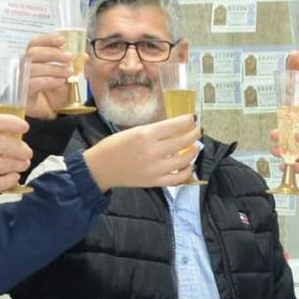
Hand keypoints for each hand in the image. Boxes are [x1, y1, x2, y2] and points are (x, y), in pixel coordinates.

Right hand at [0, 114, 32, 198]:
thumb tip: (7, 132)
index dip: (12, 123)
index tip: (24, 127)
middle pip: (3, 145)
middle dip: (20, 148)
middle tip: (27, 151)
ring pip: (3, 164)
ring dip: (18, 163)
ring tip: (23, 163)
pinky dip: (10, 179)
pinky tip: (14, 176)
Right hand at [23, 33, 73, 118]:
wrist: (50, 112)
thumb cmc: (55, 91)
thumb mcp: (66, 75)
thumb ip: (73, 64)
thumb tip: (85, 56)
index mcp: (33, 58)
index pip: (35, 43)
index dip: (47, 39)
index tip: (62, 39)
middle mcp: (24, 66)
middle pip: (33, 53)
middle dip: (52, 53)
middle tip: (69, 57)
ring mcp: (21, 79)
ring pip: (33, 68)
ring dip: (54, 68)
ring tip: (69, 72)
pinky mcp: (22, 94)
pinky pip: (32, 84)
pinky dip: (48, 80)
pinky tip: (60, 81)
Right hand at [82, 114, 201, 189]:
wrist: (100, 168)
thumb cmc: (113, 146)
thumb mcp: (133, 131)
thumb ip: (154, 131)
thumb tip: (174, 129)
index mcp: (145, 135)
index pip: (174, 125)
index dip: (187, 120)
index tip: (193, 117)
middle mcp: (152, 151)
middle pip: (183, 141)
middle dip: (194, 133)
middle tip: (198, 129)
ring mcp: (155, 168)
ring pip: (184, 160)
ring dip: (193, 151)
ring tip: (195, 145)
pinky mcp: (154, 181)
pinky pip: (177, 178)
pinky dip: (187, 171)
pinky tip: (189, 165)